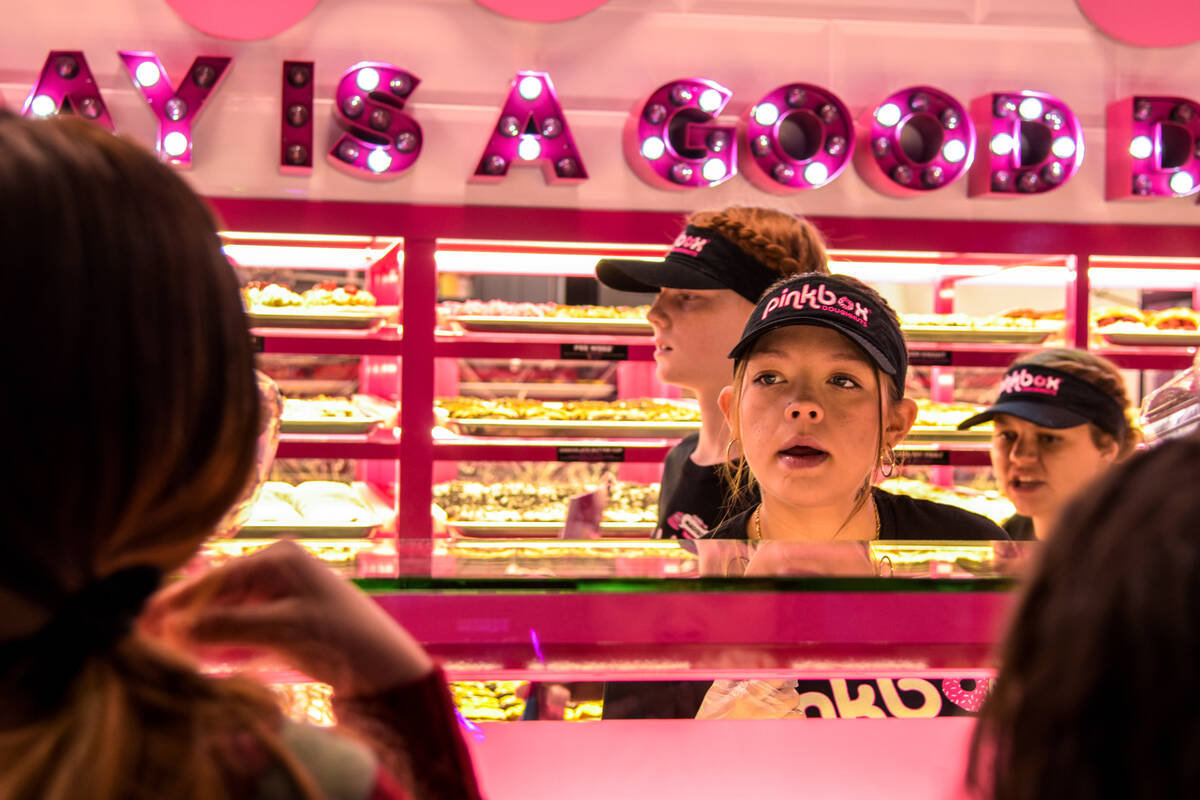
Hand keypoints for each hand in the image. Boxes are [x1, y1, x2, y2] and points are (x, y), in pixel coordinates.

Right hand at [141, 540, 432, 696]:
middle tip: (147, 635)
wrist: (382, 664)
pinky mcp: (284, 616)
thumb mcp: (281, 630)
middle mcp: (277, 566)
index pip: (216, 577)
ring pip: (227, 609)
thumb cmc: (339, 636)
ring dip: (201, 629)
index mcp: (278, 557)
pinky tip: (200, 652)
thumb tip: (178, 625)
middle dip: (186, 615)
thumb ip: (229, 626)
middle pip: (218, 592)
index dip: (179, 600)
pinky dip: (222, 638)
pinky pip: (242, 624)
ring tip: (168, 646)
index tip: (144, 618)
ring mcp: (280, 590)